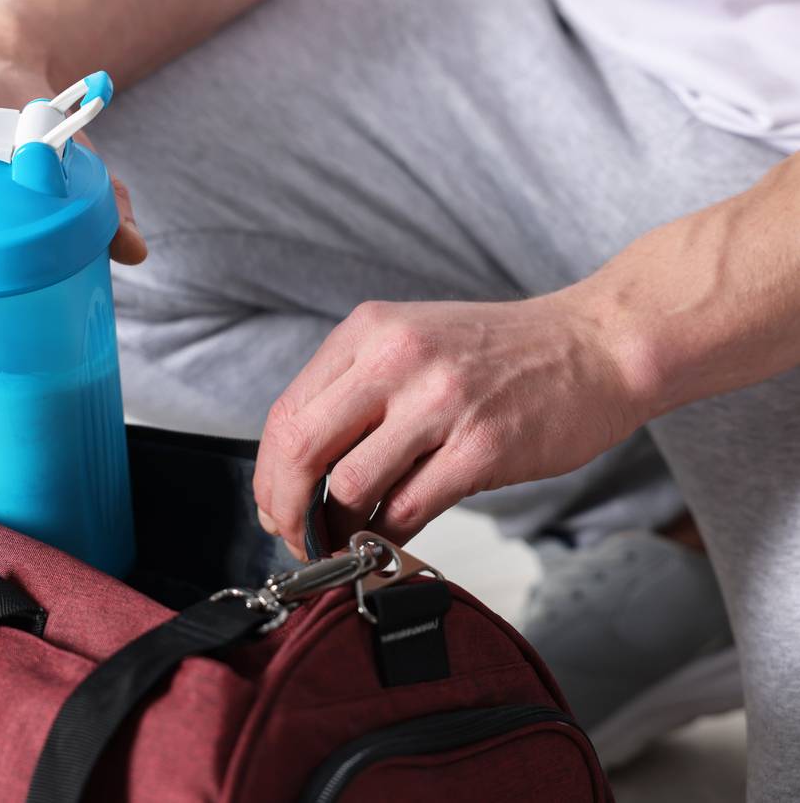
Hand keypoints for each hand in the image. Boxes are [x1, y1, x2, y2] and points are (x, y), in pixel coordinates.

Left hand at [253, 294, 644, 557]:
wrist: (600, 345)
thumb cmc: (504, 352)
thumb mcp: (413, 340)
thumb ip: (356, 390)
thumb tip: (299, 467)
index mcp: (370, 331)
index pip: (286, 413)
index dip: (268, 474)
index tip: (275, 505)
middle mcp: (397, 359)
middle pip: (301, 449)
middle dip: (285, 509)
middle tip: (295, 536)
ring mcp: (441, 402)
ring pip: (350, 485)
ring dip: (337, 528)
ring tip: (347, 538)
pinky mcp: (482, 448)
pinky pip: (408, 510)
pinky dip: (386, 537)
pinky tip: (390, 539)